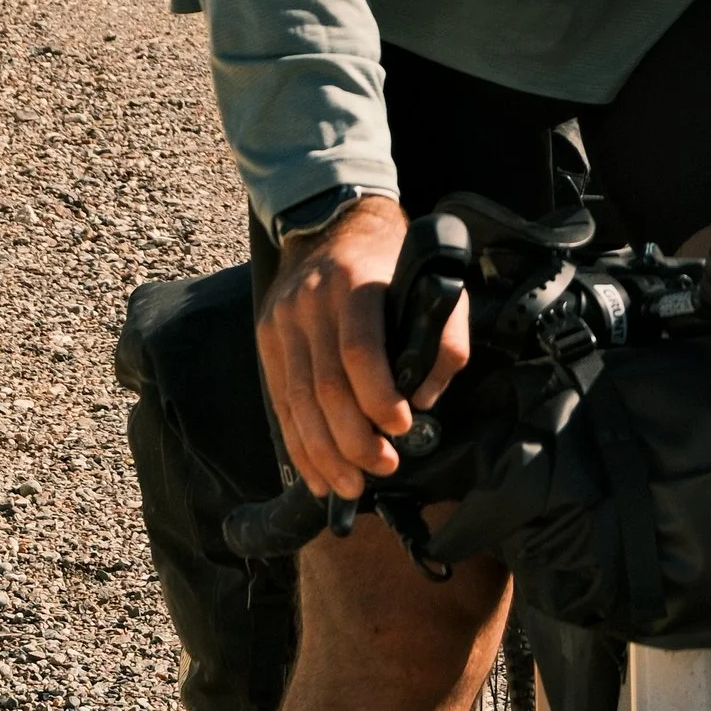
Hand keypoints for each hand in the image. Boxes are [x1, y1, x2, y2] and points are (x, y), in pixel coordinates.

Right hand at [254, 197, 473, 500]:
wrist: (332, 224)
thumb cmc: (389, 262)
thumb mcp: (429, 284)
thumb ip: (443, 339)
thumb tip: (425, 399)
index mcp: (354, 285)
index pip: (359, 349)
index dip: (379, 396)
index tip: (401, 428)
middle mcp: (311, 304)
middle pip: (325, 386)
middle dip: (353, 440)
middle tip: (382, 468)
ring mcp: (282, 322)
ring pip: (297, 402)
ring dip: (324, 454)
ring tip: (351, 486)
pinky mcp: (267, 340)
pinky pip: (280, 403)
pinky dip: (298, 446)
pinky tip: (317, 475)